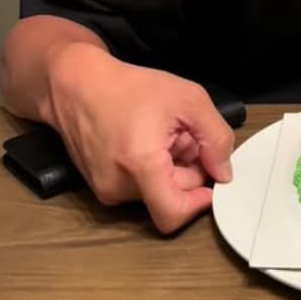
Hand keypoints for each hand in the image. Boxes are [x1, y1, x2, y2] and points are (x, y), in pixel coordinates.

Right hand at [47, 44, 234, 232]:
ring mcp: (105, 189)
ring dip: (169, 169)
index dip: (199, 204)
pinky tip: (146, 142)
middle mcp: (118, 185)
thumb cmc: (129, 87)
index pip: (173, 215)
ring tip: (163, 136)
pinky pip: (137, 187)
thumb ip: (215, 137)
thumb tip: (224, 172)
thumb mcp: (188, 99)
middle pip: (171, 198)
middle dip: (188, 172)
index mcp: (140, 165)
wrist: (76, 84)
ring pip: (156, 191)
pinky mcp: (99, 186)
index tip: (210, 180)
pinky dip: (150, 170)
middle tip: (186, 138)